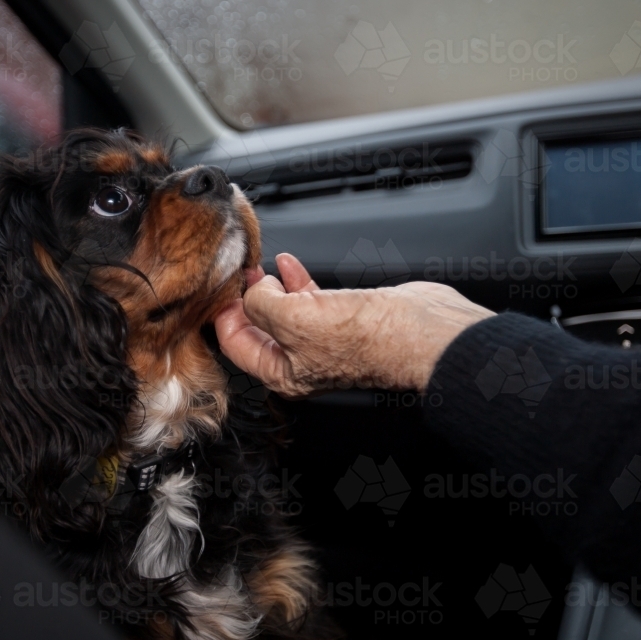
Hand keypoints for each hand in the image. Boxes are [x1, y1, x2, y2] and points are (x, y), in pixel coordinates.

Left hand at [214, 253, 495, 397]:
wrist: (420, 330)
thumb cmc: (368, 339)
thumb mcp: (294, 318)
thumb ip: (261, 304)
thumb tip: (251, 291)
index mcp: (284, 374)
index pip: (237, 346)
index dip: (224, 314)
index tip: (220, 288)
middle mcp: (301, 361)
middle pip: (258, 328)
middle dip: (245, 298)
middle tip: (236, 274)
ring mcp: (323, 339)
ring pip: (283, 311)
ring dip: (269, 286)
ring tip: (259, 266)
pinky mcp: (344, 317)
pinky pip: (309, 299)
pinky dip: (296, 280)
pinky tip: (290, 264)